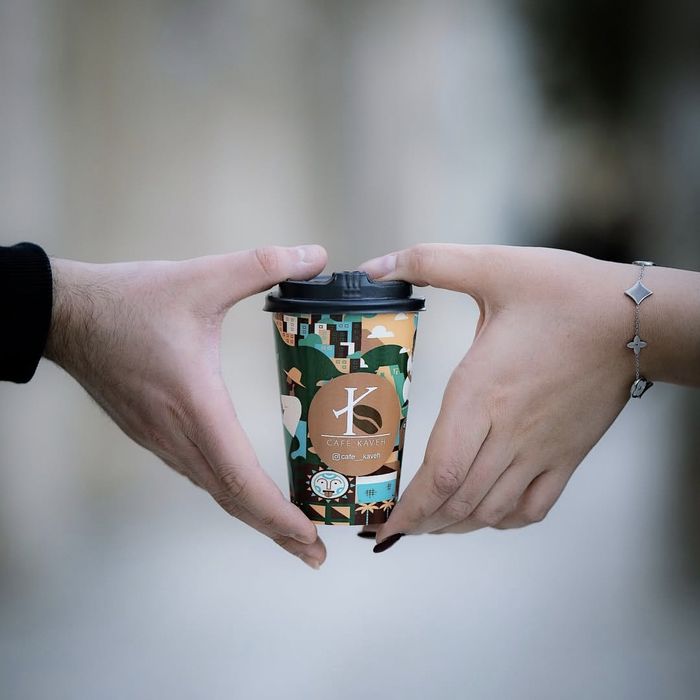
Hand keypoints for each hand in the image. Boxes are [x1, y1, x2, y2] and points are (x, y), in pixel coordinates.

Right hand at [45, 245, 327, 567]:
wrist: (66, 315)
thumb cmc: (130, 301)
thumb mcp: (201, 277)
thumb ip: (261, 265)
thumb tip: (316, 255)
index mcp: (195, 405)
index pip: (240, 477)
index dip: (278, 514)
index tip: (310, 537)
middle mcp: (178, 435)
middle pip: (232, 499)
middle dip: (276, 531)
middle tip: (315, 554)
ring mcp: (162, 439)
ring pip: (214, 490)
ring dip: (253, 515)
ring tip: (292, 531)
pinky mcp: (153, 433)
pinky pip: (198, 474)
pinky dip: (230, 492)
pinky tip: (247, 490)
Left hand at [360, 244, 636, 542]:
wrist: (634, 318)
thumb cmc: (564, 295)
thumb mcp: (492, 267)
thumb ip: (431, 262)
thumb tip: (376, 266)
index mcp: (483, 393)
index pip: (442, 472)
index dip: (410, 507)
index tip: (384, 523)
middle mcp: (509, 432)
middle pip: (460, 501)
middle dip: (422, 522)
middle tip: (395, 528)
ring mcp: (542, 450)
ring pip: (492, 510)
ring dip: (455, 525)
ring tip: (430, 526)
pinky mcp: (567, 456)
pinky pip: (534, 507)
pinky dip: (504, 520)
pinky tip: (487, 515)